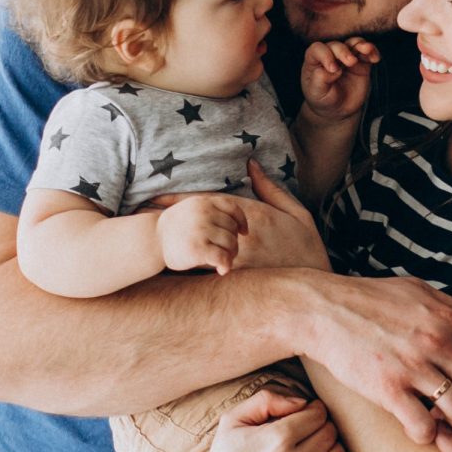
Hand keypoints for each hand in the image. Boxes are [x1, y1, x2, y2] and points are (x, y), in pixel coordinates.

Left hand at [146, 161, 327, 271]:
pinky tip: (162, 265)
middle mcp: (238, 236)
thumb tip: (251, 164)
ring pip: (194, 248)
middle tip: (137, 213)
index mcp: (252, 215)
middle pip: (195, 225)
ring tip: (142, 240)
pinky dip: (183, 266)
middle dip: (166, 219)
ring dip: (169, 242)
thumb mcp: (296, 212)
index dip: (178, 199)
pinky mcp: (235, 279)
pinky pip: (204, 271)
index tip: (154, 195)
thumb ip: (270, 188)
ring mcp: (235, 259)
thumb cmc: (306, 247)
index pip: (208, 203)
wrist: (314, 287)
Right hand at [156, 193, 247, 273]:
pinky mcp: (197, 248)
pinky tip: (222, 270)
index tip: (243, 233)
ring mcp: (200, 230)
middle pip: (233, 229)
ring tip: (221, 260)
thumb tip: (242, 229)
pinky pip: (222, 257)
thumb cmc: (175, 229)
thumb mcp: (192, 210)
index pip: (232, 208)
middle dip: (233, 243)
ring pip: (231, 243)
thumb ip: (212, 212)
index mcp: (203, 202)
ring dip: (230, 255)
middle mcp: (203, 213)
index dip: (241, 222)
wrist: (152, 240)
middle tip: (225, 253)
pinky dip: (226, 265)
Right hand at [186, 389, 354, 451]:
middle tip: (314, 432)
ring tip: (321, 450)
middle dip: (324, 428)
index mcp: (274, 440)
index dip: (315, 411)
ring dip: (334, 449)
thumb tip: (303, 403)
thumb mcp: (232, 422)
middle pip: (329, 434)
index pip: (317, 415)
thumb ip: (266, 400)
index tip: (309, 415)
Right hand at [298, 274, 451, 442]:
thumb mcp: (417, 290)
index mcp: (451, 317)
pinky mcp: (388, 388)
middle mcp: (439, 340)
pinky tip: (415, 428)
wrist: (321, 309)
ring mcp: (415, 365)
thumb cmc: (367, 300)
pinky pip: (424, 426)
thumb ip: (449, 308)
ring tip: (439, 421)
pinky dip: (426, 435)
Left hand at [299, 37, 380, 122]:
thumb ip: (320, 79)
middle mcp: (330, 56)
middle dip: (343, 51)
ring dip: (360, 44)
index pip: (317, 49)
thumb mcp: (316, 93)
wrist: (339, 110)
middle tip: (351, 62)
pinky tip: (375, 58)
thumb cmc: (323, 99)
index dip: (325, 55)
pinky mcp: (361, 63)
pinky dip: (372, 52)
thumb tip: (334, 68)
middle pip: (336, 45)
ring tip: (367, 49)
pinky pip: (367, 53)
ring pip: (353, 43)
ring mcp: (346, 58)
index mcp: (315, 61)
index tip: (333, 69)